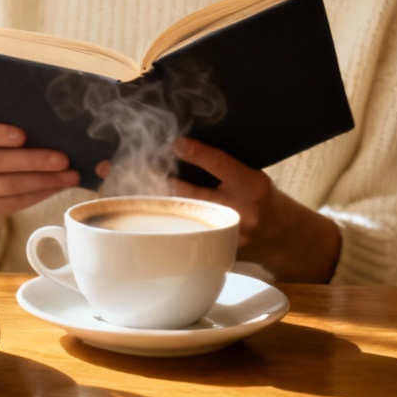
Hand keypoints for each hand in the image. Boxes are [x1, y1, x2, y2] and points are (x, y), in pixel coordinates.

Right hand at [0, 119, 78, 256]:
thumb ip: (11, 126)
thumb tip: (51, 126)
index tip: (23, 135)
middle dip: (33, 161)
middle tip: (63, 160)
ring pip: (8, 186)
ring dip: (43, 181)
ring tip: (69, 176)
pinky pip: (12, 204)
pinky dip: (39, 195)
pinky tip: (56, 187)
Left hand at [95, 137, 340, 282]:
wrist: (285, 241)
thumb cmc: (262, 200)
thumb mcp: (252, 176)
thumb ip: (221, 166)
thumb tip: (176, 144)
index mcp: (252, 186)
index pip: (223, 166)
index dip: (199, 155)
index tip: (175, 143)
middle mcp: (238, 212)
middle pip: (186, 193)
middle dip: (149, 175)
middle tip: (115, 164)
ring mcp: (223, 237)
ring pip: (173, 213)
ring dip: (139, 196)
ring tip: (111, 180)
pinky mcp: (210, 253)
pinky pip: (174, 231)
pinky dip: (150, 217)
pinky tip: (126, 206)